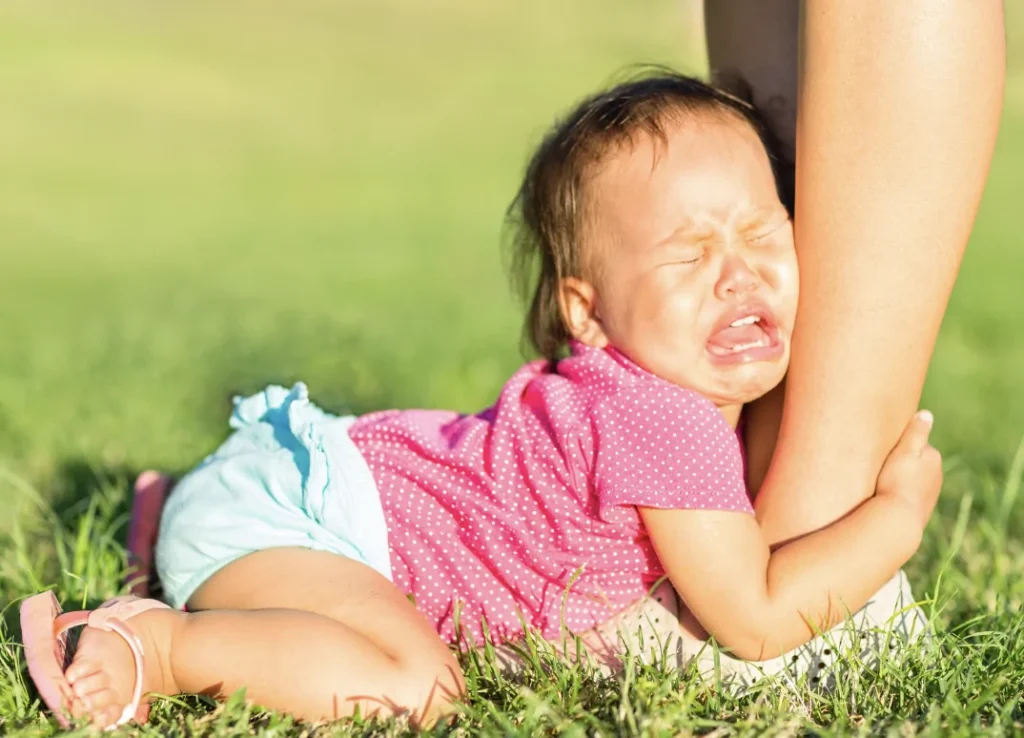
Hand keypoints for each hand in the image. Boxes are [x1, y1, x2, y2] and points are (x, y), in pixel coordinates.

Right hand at [875, 410, 942, 531]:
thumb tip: (926, 413)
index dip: (898, 442)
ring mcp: (931, 493)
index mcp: (933, 456)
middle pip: (915, 460)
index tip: (883, 444)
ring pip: (913, 478)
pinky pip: (910, 494)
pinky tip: (887, 495)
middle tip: (879, 462)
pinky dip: (902, 491)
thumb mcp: (905, 452)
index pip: (915, 441)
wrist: (898, 520)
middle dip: (902, 459)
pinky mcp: (922, 509)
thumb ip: (916, 432)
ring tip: (881, 479)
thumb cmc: (897, 482)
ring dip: (902, 476)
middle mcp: (937, 474)